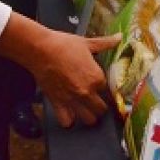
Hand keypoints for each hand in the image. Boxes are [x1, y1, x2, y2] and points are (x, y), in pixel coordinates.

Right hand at [0, 14, 120, 126]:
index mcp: (97, 78)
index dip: (103, 88)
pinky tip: (69, 113)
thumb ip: (105, 43)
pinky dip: (69, 120)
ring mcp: (72, 100)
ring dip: (88, 115)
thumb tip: (119, 37)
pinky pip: (67, 121)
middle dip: (99, 106)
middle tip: (95, 100)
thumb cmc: (63, 45)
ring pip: (88, 120)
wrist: (41, 49)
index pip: (107, 91)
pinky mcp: (57, 104)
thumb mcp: (87, 43)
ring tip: (85, 109)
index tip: (100, 86)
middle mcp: (87, 92)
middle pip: (101, 110)